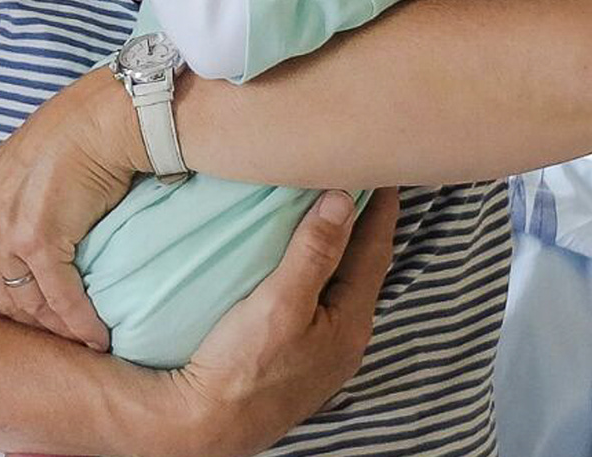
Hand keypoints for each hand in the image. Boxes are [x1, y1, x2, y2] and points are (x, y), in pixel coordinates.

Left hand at [0, 68, 137, 350]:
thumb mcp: (7, 183)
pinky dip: (81, 322)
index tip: (21, 320)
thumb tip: (10, 280)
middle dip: (29, 323)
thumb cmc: (62, 146)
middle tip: (60, 333)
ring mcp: (1, 229)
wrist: (97, 121)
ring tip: (80, 338)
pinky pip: (60, 298)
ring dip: (57, 328)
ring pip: (27, 304)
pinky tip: (98, 335)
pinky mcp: (37, 238)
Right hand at [166, 189, 394, 455]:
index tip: (383, 170)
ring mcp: (322, 350)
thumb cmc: (244, 365)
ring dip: (342, 247)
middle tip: (363, 180)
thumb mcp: (280, 302)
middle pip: (364, 268)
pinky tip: (304, 262)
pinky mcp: (298, 354)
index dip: (380, 209)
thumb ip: (313, 252)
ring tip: (336, 210)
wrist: (207, 422)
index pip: (375, 251)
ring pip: (342, 284)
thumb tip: (344, 200)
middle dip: (365, 225)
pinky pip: (321, 298)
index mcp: (351, 323)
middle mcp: (346, 338)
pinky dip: (321, 268)